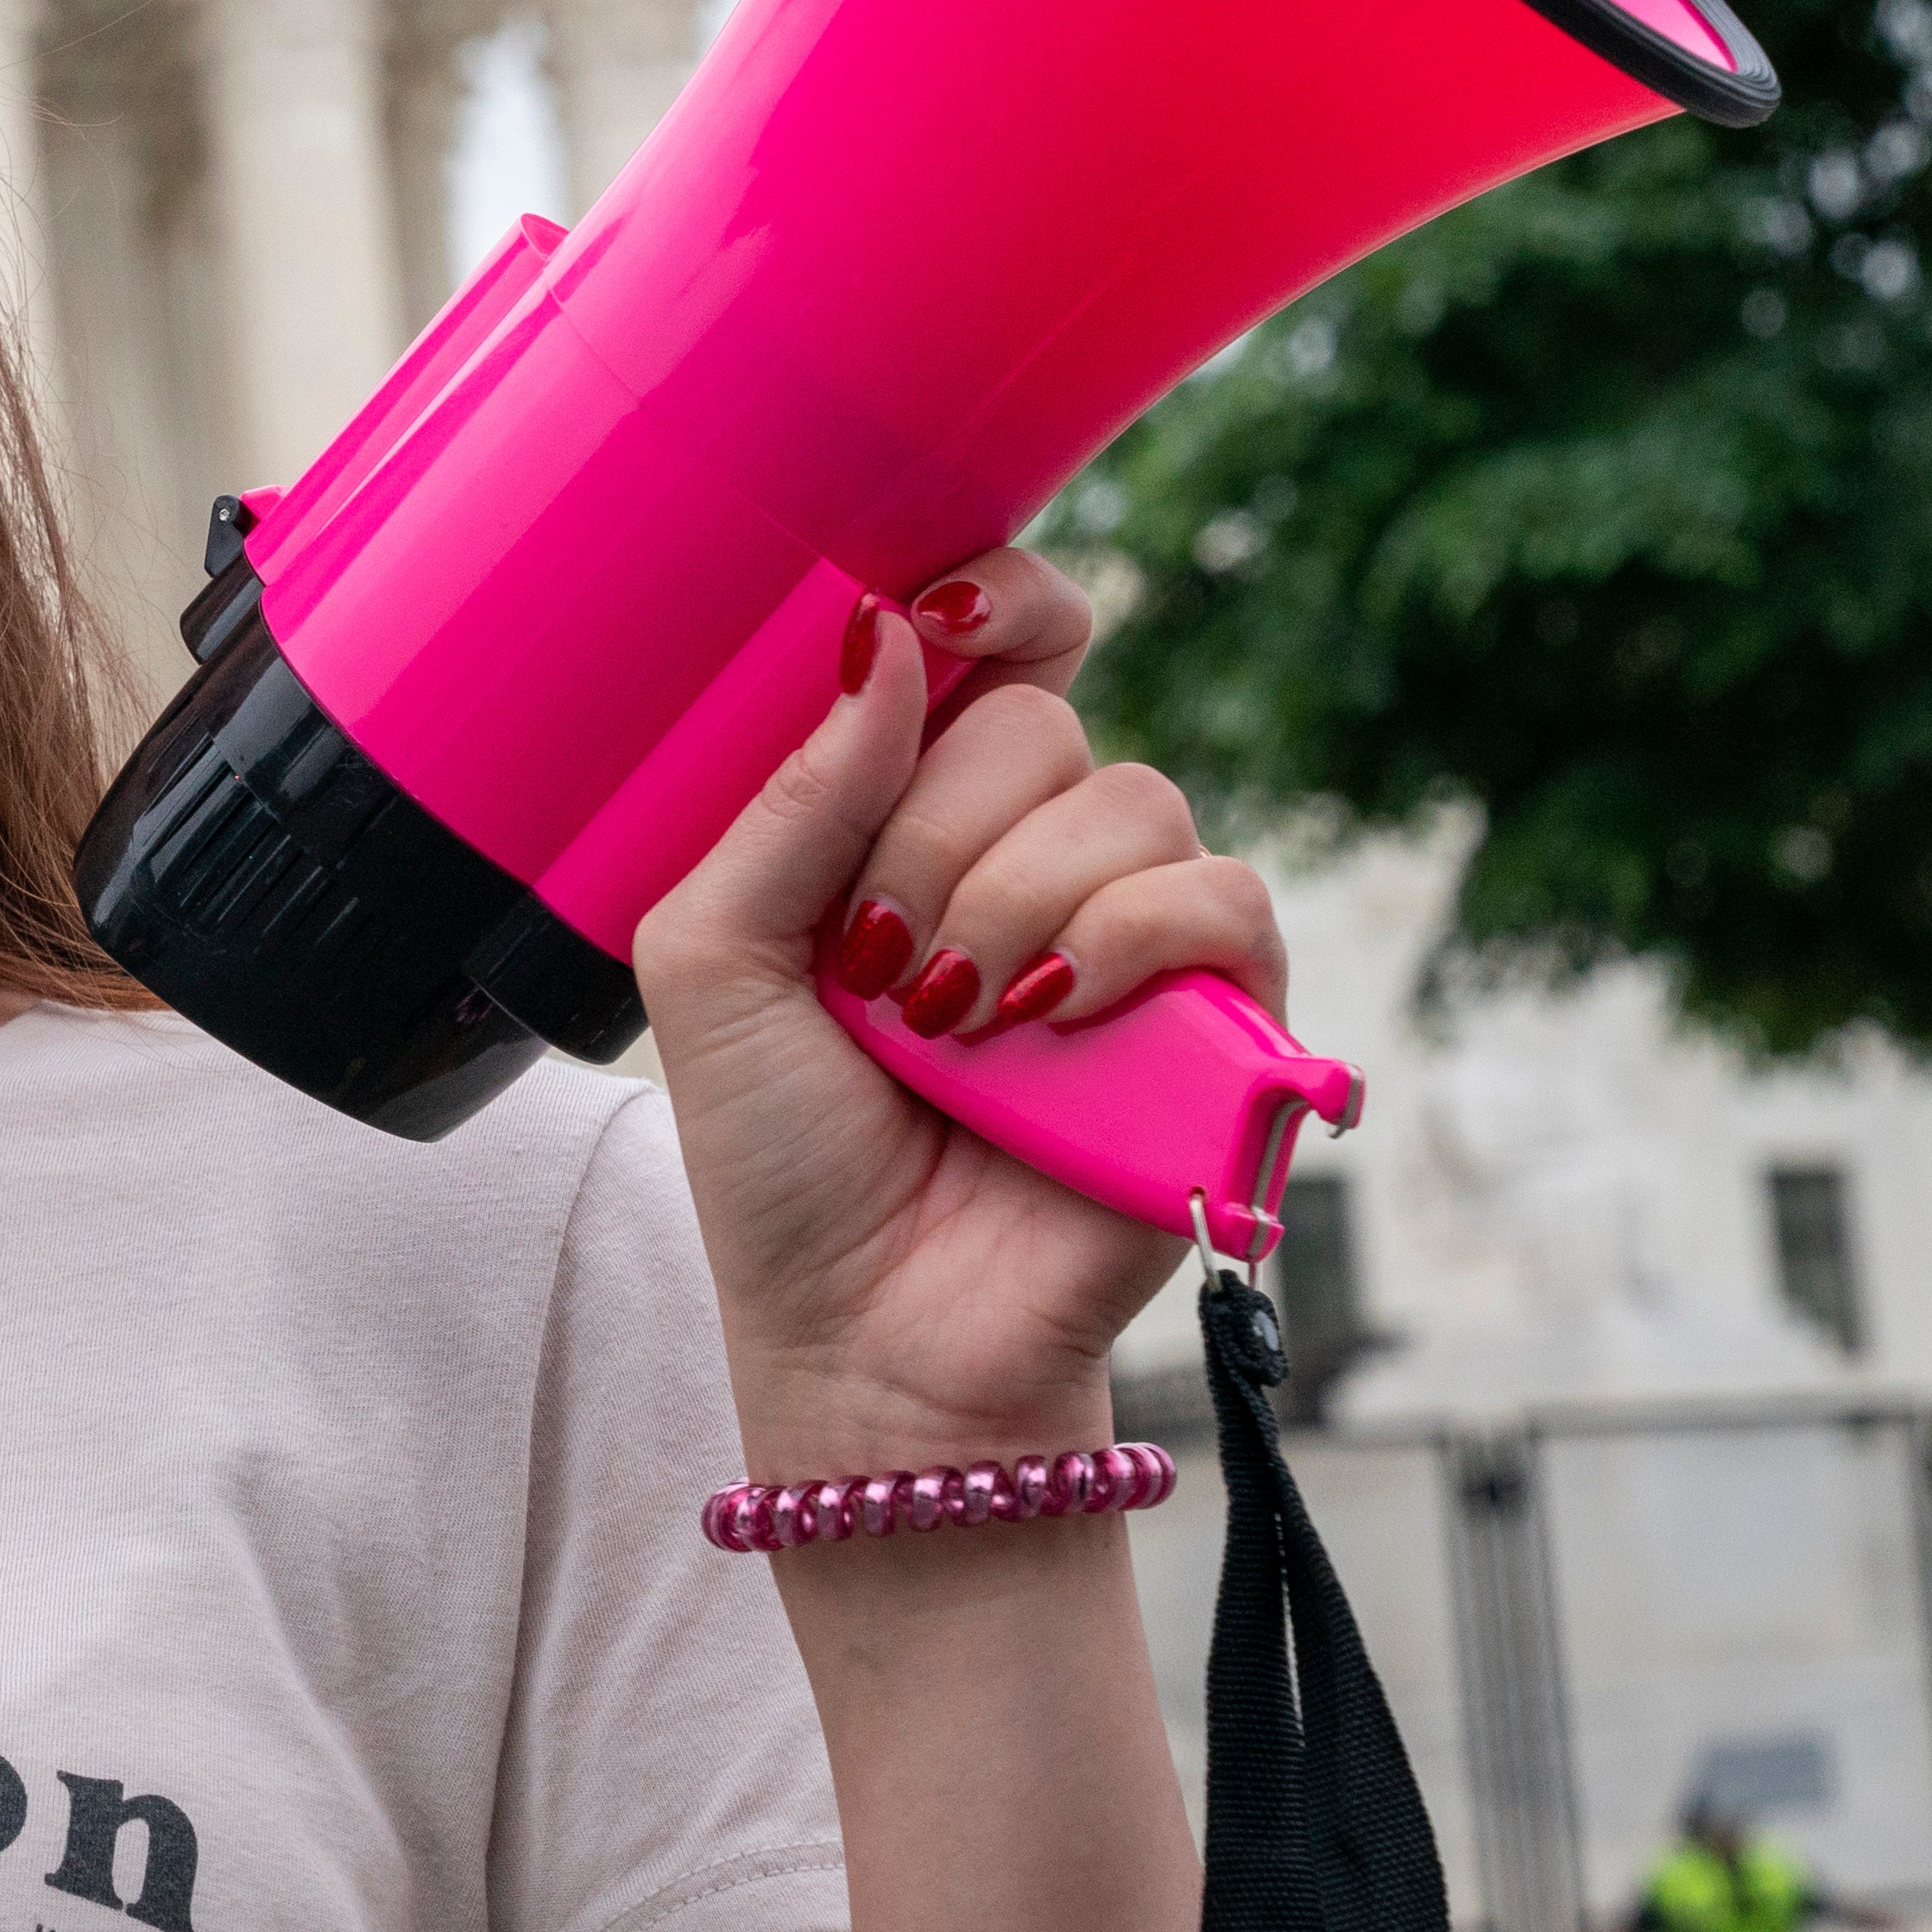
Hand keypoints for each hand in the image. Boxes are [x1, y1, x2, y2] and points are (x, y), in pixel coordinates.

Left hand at [629, 550, 1286, 1465]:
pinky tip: (1042, 1023)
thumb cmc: (780, 1153)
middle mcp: (1032, 850)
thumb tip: (886, 635)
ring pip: (1127, 796)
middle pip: (1036, 716)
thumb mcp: (712, 959)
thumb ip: (789, 797)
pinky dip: (1121, 943)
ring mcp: (1132, 928)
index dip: (991, 599)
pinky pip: (1217, 894)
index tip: (935, 614)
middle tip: (878, 962)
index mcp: (912, 814)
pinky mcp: (1219, 1012)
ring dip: (1009, 903)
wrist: (866, 1332)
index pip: (996, 641)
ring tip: (948, 1022)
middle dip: (931, 834)